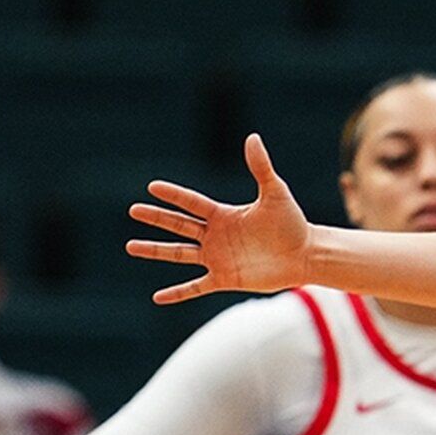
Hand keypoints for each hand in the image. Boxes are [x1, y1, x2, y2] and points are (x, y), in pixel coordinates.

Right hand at [128, 134, 313, 304]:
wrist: (305, 255)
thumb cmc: (292, 223)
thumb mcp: (275, 193)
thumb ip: (261, 168)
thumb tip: (253, 137)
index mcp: (224, 215)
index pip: (191, 203)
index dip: (173, 195)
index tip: (152, 187)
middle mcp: (216, 235)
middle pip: (179, 225)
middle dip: (156, 218)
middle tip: (133, 210)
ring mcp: (218, 258)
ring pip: (179, 253)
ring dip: (155, 251)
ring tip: (130, 246)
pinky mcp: (225, 278)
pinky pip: (195, 287)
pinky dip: (178, 292)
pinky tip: (158, 297)